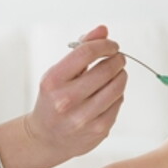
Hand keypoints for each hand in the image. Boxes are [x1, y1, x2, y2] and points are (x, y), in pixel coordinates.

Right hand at [0, 25, 125, 167]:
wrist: (46, 138)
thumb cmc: (54, 99)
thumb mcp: (59, 73)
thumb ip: (81, 49)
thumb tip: (103, 30)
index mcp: (53, 80)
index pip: (86, 53)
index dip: (105, 45)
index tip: (112, 45)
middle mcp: (66, 99)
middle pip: (105, 69)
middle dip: (117, 59)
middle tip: (118, 58)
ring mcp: (83, 117)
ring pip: (117, 87)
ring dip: (121, 75)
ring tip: (117, 73)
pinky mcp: (98, 129)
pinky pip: (118, 103)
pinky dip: (118, 94)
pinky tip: (110, 93)